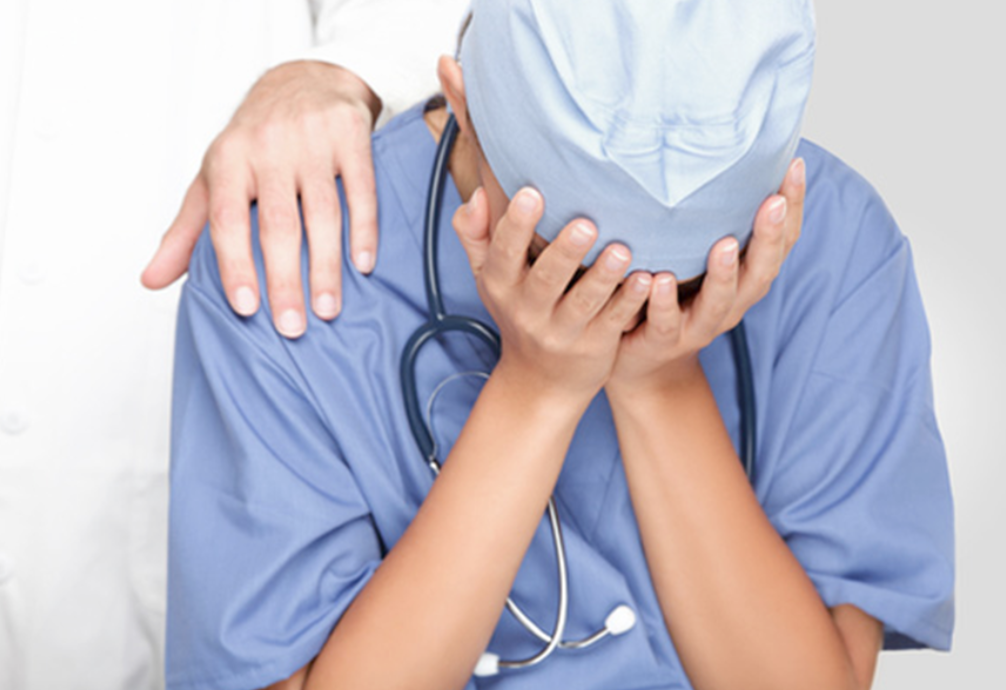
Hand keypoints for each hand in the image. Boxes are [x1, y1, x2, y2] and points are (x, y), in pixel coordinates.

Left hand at [141, 60, 381, 337]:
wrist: (306, 80)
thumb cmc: (256, 138)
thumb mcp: (214, 177)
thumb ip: (187, 231)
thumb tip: (152, 279)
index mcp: (228, 160)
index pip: (228, 220)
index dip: (235, 265)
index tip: (247, 307)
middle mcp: (268, 148)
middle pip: (278, 224)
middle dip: (285, 280)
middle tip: (292, 327)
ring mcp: (312, 141)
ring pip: (322, 213)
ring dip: (326, 267)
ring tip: (327, 309)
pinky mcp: (350, 136)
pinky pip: (361, 190)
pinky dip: (363, 230)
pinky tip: (363, 264)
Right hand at [453, 187, 652, 405]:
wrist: (538, 382)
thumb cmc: (517, 312)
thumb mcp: (488, 278)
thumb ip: (475, 234)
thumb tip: (479, 194)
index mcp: (501, 287)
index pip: (504, 253)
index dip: (515, 225)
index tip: (531, 192)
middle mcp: (529, 311)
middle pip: (547, 279)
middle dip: (565, 252)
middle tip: (586, 224)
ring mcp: (563, 331)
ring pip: (584, 302)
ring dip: (603, 276)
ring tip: (621, 251)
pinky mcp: (595, 344)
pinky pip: (613, 320)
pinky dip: (629, 301)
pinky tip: (644, 280)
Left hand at [607, 158, 806, 394]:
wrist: (643, 363)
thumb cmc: (674, 299)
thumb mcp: (696, 259)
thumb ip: (708, 222)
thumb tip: (715, 155)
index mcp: (745, 280)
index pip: (780, 242)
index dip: (792, 208)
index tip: (793, 165)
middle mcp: (732, 303)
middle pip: (761, 272)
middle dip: (770, 237)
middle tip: (773, 201)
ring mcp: (699, 325)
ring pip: (720, 301)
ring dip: (724, 274)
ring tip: (724, 244)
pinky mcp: (664, 341)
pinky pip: (666, 322)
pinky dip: (665, 302)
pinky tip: (661, 280)